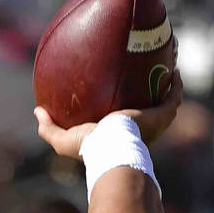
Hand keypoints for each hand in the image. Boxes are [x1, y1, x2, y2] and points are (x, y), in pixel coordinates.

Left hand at [35, 70, 183, 159]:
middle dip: (151, 90)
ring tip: (168, 64)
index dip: (125, 105)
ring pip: (166, 99)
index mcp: (119, 132)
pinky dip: (176, 84)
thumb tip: (38, 111)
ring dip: (169, 83)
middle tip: (148, 72)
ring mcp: (154, 122)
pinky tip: (175, 69)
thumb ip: (48, 128)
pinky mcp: (161, 115)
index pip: (125, 119)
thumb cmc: (89, 147)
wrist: (110, 148)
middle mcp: (140, 128)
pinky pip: (173, 96)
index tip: (120, 88)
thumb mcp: (63, 139)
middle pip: (149, 106)